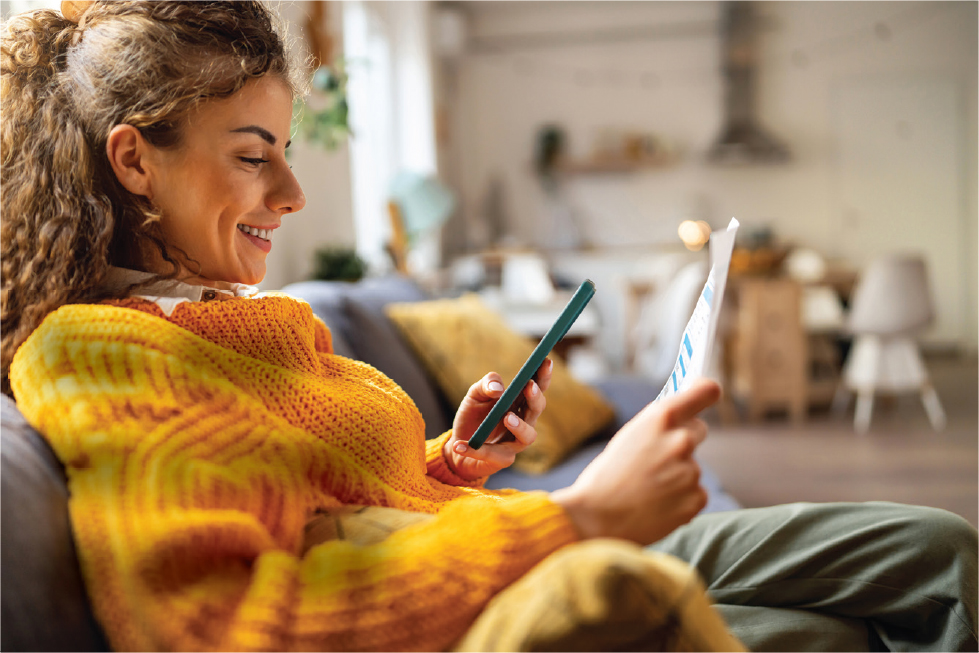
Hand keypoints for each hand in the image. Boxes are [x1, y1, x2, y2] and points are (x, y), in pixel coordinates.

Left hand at [445, 359, 553, 481]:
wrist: (458, 445)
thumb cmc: (472, 418)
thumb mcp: (474, 395)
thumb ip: (485, 385)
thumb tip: (498, 389)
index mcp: (518, 402)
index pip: (537, 387)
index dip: (543, 375)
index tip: (546, 361)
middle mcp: (523, 422)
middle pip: (537, 410)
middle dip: (535, 398)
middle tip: (529, 386)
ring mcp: (515, 442)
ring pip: (528, 436)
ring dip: (520, 426)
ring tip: (507, 417)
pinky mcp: (502, 459)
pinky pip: (493, 454)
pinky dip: (475, 450)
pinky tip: (460, 444)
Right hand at [551, 378, 720, 544]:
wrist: (595, 519)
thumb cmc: (606, 477)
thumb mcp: (629, 437)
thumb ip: (657, 426)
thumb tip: (682, 417)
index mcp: (661, 418)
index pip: (705, 391)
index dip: (706, 392)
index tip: (705, 394)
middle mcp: (680, 440)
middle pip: (698, 430)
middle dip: (684, 440)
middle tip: (659, 457)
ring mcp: (690, 471)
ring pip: (692, 466)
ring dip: (678, 475)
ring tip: (648, 489)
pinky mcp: (696, 499)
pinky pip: (695, 493)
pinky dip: (681, 499)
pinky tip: (657, 505)